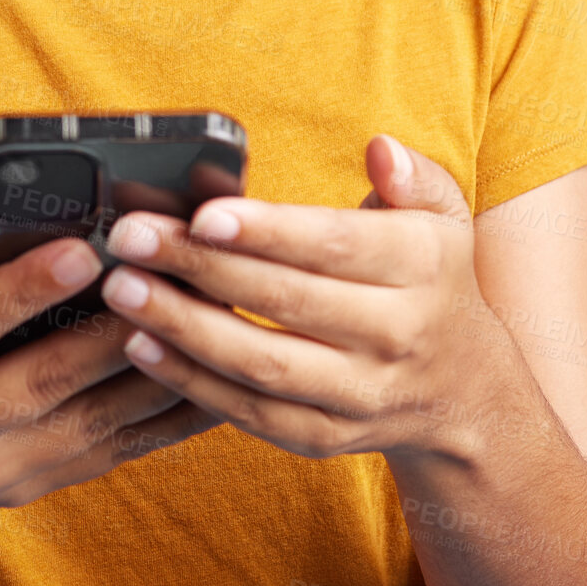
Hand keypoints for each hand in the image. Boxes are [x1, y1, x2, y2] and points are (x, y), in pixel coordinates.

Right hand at [0, 237, 223, 529]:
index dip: (22, 290)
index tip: (82, 250)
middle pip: (37, 383)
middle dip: (110, 332)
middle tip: (169, 280)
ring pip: (85, 425)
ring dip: (151, 373)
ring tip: (201, 322)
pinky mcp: (24, 490)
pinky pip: (104, 454)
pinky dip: (158, 419)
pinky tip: (201, 380)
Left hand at [96, 134, 487, 464]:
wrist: (464, 390)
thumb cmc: (430, 280)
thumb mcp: (443, 218)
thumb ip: (414, 177)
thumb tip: (380, 148)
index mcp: (422, 267)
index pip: (335, 246)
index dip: (267, 231)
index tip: (202, 214)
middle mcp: (397, 335)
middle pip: (286, 301)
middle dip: (200, 268)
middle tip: (129, 239)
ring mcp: (362, 394)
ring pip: (262, 365)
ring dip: (183, 328)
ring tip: (122, 291)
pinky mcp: (326, 437)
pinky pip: (252, 415)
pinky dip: (192, 383)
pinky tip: (142, 346)